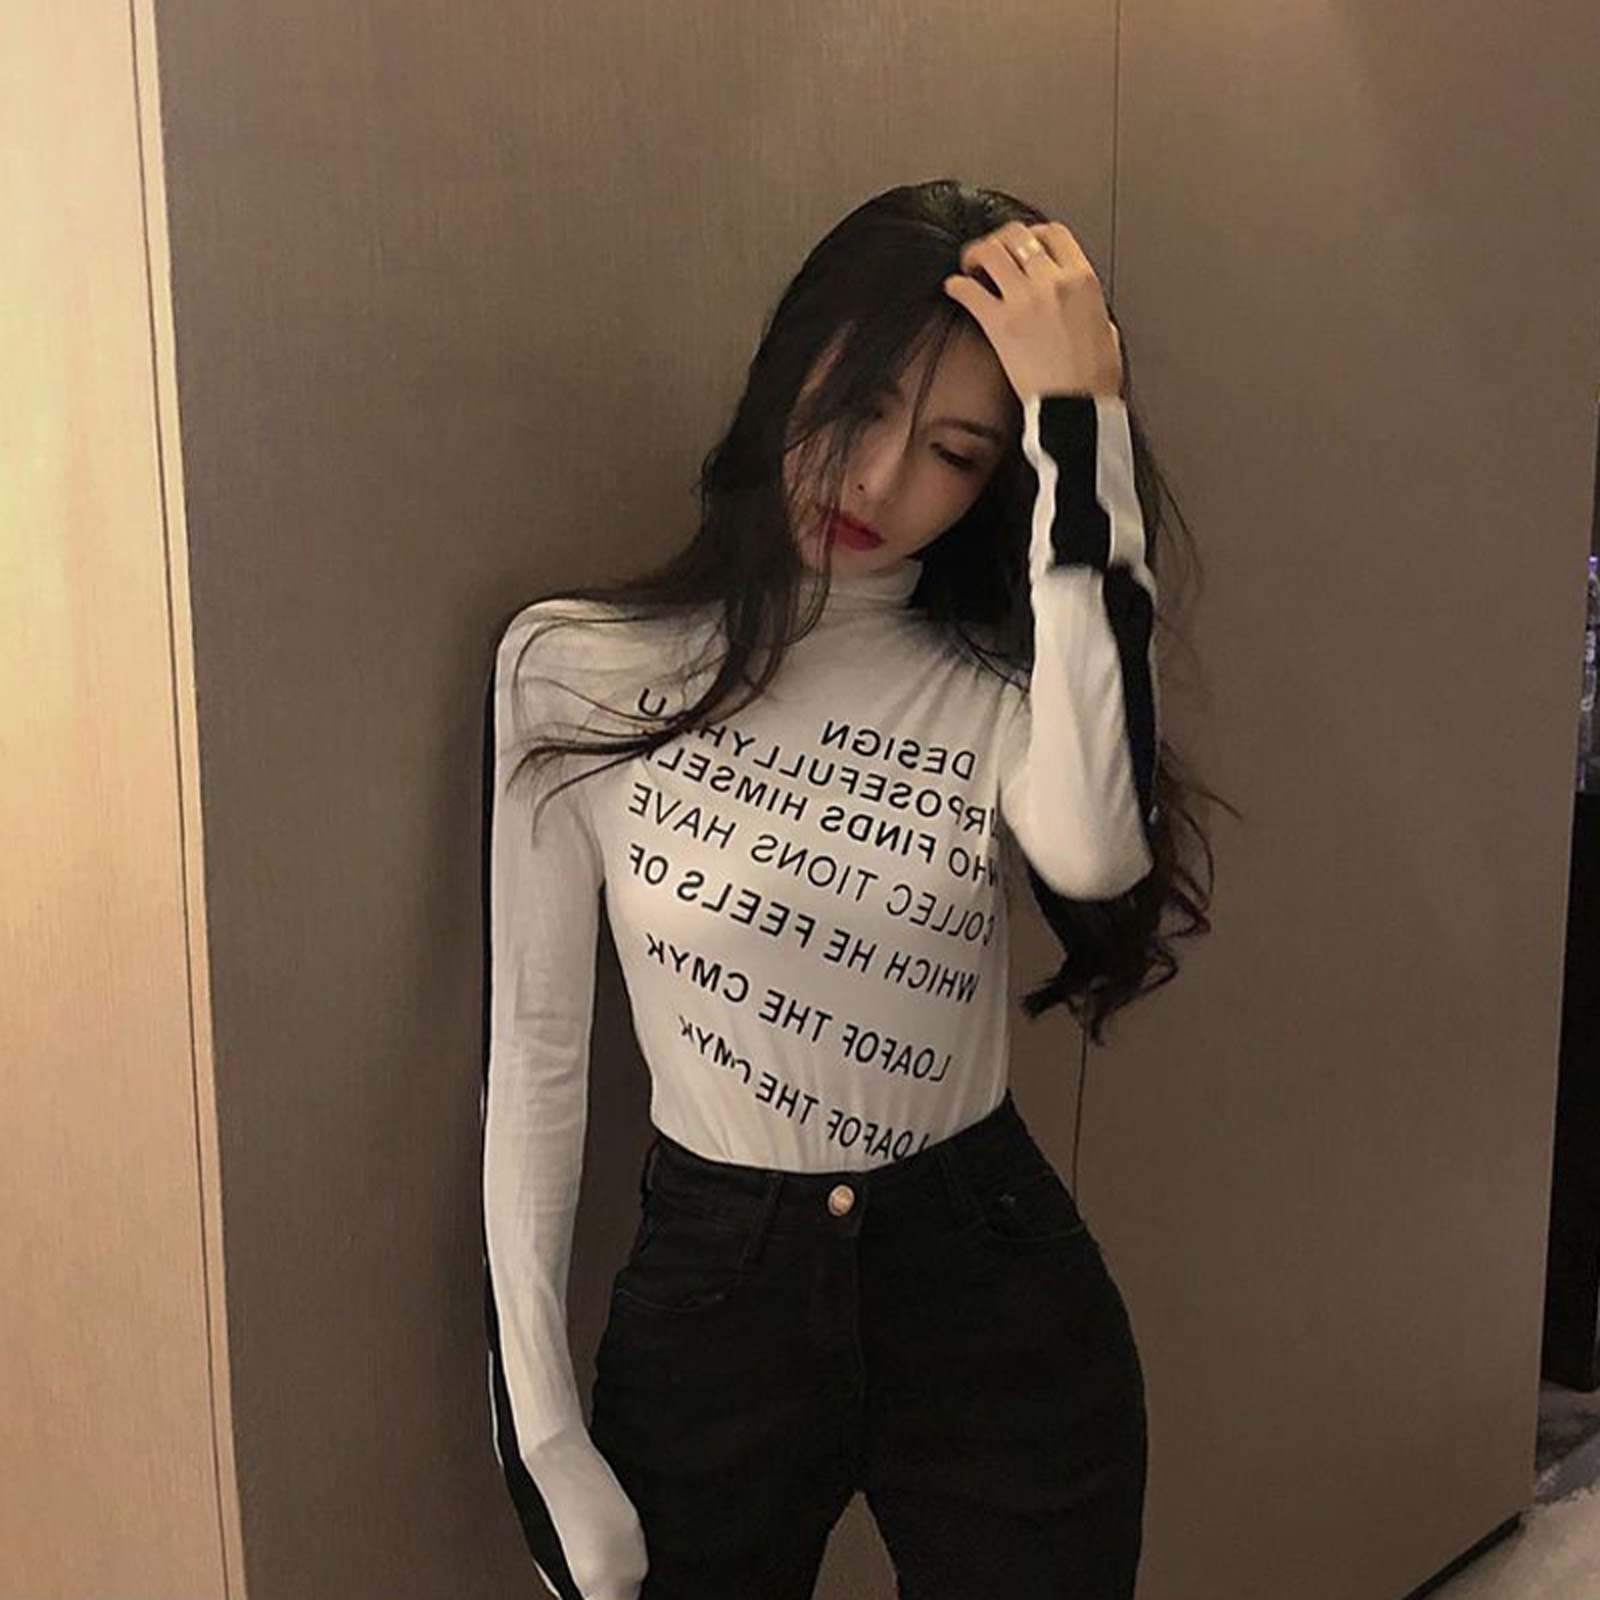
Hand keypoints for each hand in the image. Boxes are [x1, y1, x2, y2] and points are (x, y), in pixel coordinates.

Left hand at [941, 221, 1122, 402]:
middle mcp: (1051, 281)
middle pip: (1016, 235)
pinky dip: (957, 286)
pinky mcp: (999, 324)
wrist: (1077, 406)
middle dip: (1000, 239)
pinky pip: (968, 290)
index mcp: (1082, 278)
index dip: (1033, 233)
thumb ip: (1089, 307)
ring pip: (990, 252)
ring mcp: (1023, 299)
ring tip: (970, 265)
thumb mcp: (1106, 328)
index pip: (1052, 233)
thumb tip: (1080, 306)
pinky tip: (955, 289)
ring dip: (975, 254)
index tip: (1025, 243)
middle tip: (992, 250)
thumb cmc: (1094, 379)